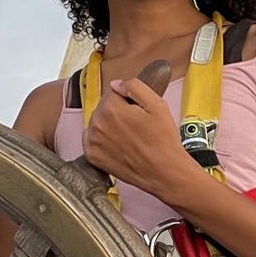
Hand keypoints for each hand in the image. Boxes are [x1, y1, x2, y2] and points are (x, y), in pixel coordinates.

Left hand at [83, 76, 194, 197]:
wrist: (164, 172)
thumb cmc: (163, 141)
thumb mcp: (157, 105)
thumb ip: (135, 86)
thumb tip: (116, 84)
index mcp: (111, 108)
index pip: (113, 92)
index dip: (127, 99)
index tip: (137, 111)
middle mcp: (97, 123)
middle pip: (104, 107)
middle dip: (117, 111)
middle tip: (136, 125)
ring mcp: (93, 141)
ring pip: (98, 122)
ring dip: (109, 125)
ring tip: (128, 136)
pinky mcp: (92, 156)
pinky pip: (91, 139)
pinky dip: (101, 140)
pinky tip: (118, 145)